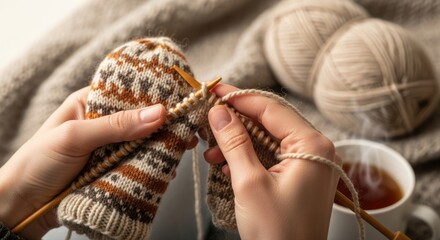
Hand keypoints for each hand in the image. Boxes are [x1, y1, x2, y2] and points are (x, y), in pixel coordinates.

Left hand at [0, 87, 195, 238]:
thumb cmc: (38, 163)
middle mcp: (102, 124)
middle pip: (140, 119)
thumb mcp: (75, 137)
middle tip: (186, 129)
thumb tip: (159, 113)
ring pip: (142, 142)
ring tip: (183, 147)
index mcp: (89, 104)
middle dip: (163, 124)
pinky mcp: (112, 170)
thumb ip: (116, 125)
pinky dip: (152, 165)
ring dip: (160, 146)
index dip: (154, 96)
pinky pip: (138, 164)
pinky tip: (167, 166)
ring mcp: (109, 148)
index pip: (128, 93)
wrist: (21, 207)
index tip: (179, 101)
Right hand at [204, 84, 340, 239]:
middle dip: (235, 122)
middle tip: (208, 119)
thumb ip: (234, 142)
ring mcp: (309, 163)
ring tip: (211, 150)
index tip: (213, 90)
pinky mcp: (299, 176)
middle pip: (269, 121)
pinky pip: (270, 156)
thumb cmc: (279, 233)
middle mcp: (316, 149)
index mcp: (312, 144)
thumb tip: (219, 111)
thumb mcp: (249, 183)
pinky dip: (247, 157)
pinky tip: (226, 163)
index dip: (238, 97)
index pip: (270, 108)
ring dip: (238, 142)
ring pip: (267, 139)